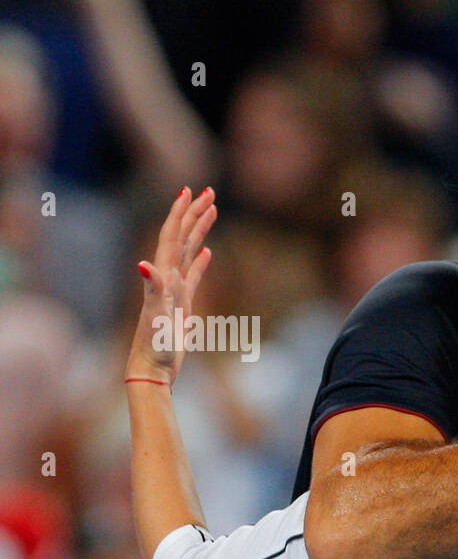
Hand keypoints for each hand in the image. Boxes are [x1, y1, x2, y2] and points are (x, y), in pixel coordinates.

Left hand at [126, 186, 215, 386]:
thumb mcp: (155, 316)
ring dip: (199, 229)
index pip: (172, 236)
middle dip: (194, 212)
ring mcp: (176, 290)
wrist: (152, 368)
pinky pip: (194, 275)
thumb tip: (145, 264)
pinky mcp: (183, 303)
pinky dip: (200, 261)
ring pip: (189, 251)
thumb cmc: (154, 345)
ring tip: (211, 209)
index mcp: (163, 276)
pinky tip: (207, 252)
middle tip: (209, 190)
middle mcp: (167, 278)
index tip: (190, 191)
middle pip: (182, 237)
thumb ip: (153, 289)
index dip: (180, 213)